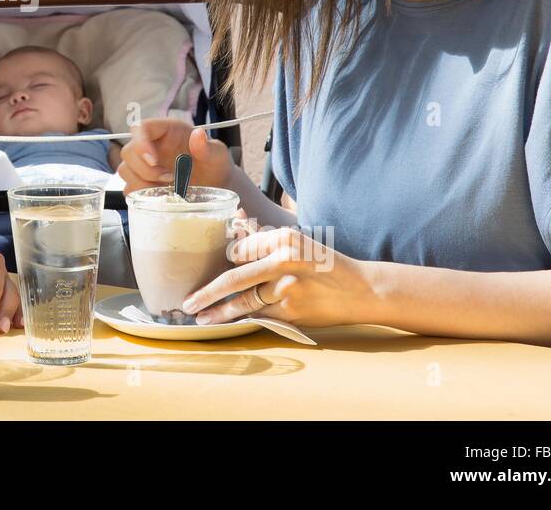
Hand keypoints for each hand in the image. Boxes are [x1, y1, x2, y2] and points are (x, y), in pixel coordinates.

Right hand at [117, 118, 234, 191]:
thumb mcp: (218, 155)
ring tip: (166, 190)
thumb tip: (198, 135)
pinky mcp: (143, 184)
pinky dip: (141, 195)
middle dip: (144, 169)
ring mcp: (145, 166)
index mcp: (166, 131)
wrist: (216, 188)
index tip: (153, 160)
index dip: (141, 142)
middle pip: (129, 151)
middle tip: (168, 179)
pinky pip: (129, 189)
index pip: (141, 128)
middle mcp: (152, 146)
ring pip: (125, 170)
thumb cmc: (216, 166)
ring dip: (141, 183)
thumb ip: (208, 147)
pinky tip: (160, 198)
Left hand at [179, 224, 376, 327]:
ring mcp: (288, 287)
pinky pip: (260, 315)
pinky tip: (226, 323)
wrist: (362, 289)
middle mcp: (283, 260)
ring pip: (244, 301)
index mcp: (282, 238)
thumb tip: (233, 226)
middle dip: (207, 292)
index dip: (221, 262)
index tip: (202, 269)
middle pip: (234, 278)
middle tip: (188, 301)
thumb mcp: (296, 243)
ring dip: (219, 311)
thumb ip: (263, 240)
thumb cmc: (323, 264)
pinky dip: (242, 319)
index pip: (238, 251)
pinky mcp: (294, 310)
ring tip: (200, 317)